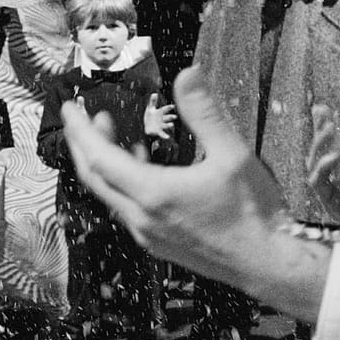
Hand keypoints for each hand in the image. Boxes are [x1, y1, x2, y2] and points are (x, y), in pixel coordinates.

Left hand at [62, 66, 293, 291]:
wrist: (269, 264)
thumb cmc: (253, 214)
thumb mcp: (232, 154)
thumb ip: (205, 112)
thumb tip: (188, 75)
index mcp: (153, 194)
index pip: (99, 157)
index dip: (81, 130)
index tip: (71, 108)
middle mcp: (143, 218)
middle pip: (96, 178)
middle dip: (85, 144)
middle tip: (85, 116)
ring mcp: (149, 234)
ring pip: (111, 194)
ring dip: (106, 162)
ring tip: (115, 132)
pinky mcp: (160, 243)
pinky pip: (128, 208)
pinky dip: (124, 182)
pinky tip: (144, 167)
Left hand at [143, 92, 176, 140]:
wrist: (147, 126)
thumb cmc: (150, 116)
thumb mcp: (150, 108)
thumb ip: (152, 101)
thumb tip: (154, 93)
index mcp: (160, 113)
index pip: (165, 109)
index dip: (169, 108)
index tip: (173, 106)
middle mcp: (162, 119)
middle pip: (167, 117)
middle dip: (171, 117)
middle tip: (175, 116)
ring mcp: (161, 125)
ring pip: (166, 125)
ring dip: (169, 125)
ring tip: (171, 125)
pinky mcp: (159, 131)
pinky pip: (162, 134)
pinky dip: (165, 136)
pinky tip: (167, 137)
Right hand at [305, 106, 339, 255]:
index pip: (333, 144)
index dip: (325, 127)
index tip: (321, 109)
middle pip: (321, 154)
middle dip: (320, 134)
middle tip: (323, 116)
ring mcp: (339, 195)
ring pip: (316, 168)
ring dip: (319, 147)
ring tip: (328, 130)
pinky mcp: (337, 208)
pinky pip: (320, 187)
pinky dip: (322, 170)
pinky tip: (333, 155)